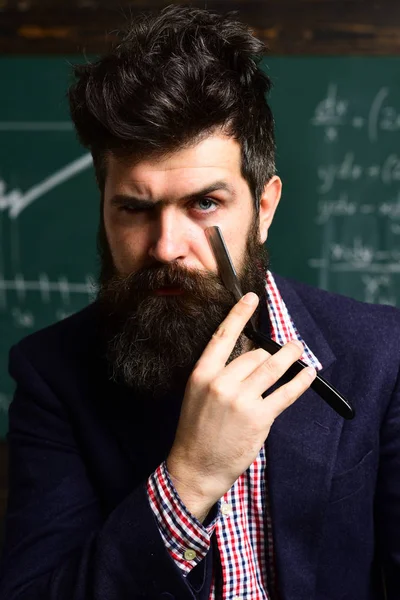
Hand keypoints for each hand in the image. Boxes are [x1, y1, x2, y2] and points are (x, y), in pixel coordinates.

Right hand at [166, 292, 315, 520]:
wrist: (195, 466)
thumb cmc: (196, 431)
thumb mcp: (198, 395)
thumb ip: (220, 374)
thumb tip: (251, 356)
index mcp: (202, 374)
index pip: (223, 336)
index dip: (239, 314)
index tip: (251, 297)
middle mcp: (221, 382)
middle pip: (254, 354)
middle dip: (268, 355)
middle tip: (277, 357)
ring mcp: (241, 400)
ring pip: (272, 367)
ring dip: (289, 356)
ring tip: (298, 349)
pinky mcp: (259, 417)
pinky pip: (285, 392)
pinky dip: (301, 381)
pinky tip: (309, 373)